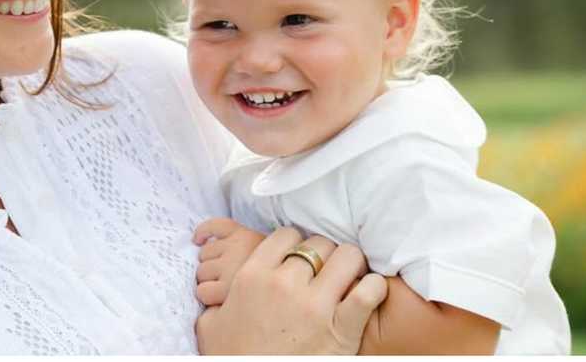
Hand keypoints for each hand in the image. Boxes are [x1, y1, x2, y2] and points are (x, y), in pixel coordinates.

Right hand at [194, 225, 388, 354]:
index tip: (301, 257)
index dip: (297, 243)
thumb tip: (216, 292)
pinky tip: (369, 293)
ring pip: (346, 257)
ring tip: (350, 276)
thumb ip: (217, 300)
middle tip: (327, 269)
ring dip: (351, 265)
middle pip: (319, 243)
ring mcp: (315, 305)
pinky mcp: (342, 328)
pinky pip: (368, 292)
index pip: (286, 235)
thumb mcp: (211, 323)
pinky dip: (374, 288)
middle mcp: (283, 284)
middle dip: (325, 254)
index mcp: (253, 276)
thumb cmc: (233, 357)